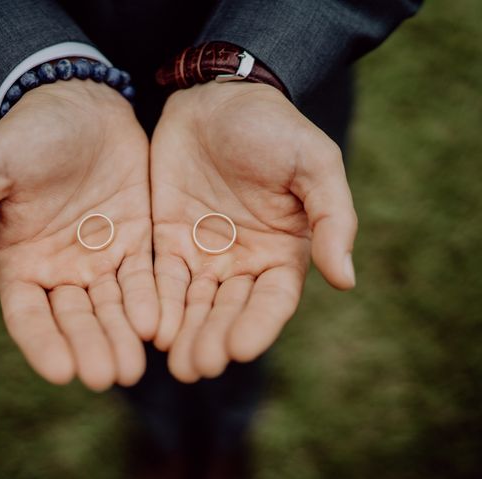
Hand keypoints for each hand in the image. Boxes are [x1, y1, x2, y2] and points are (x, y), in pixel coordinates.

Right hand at [0, 81, 157, 390]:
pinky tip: (160, 324)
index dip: (43, 343)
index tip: (62, 371)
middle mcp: (61, 268)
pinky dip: (150, 301)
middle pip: (75, 319)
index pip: (28, 315)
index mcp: (21, 261)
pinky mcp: (137, 239)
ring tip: (134, 366)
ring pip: (112, 307)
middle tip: (107, 376)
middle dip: (91, 347)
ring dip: (123, 336)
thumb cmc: (27, 135)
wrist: (80, 104)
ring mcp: (101, 257)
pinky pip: (144, 277)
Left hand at [151, 82, 356, 381]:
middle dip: (214, 338)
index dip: (258, 324)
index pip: (273, 299)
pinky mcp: (168, 239)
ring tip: (174, 361)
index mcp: (283, 250)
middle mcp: (243, 260)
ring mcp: (204, 252)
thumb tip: (345, 279)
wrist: (218, 97)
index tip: (241, 348)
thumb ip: (333, 218)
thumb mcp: (314, 164)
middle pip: (229, 310)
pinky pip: (161, 276)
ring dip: (185, 332)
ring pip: (194, 303)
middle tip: (197, 366)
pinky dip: (156, 302)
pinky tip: (148, 326)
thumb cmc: (273, 127)